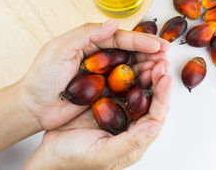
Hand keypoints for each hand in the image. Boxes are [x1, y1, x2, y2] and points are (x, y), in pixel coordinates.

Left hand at [19, 20, 169, 129]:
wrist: (33, 108)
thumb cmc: (42, 77)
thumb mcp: (59, 49)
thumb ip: (86, 34)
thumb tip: (113, 22)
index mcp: (91, 42)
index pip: (120, 39)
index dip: (140, 41)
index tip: (157, 45)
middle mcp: (101, 57)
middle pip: (131, 52)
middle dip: (150, 52)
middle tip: (166, 55)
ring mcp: (105, 75)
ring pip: (132, 68)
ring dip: (149, 66)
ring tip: (164, 67)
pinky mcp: (106, 93)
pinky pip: (126, 86)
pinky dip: (140, 84)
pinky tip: (153, 83)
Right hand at [24, 65, 172, 169]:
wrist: (49, 154)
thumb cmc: (75, 161)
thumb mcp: (104, 154)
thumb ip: (131, 141)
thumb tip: (156, 126)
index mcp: (135, 136)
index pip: (156, 114)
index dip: (163, 95)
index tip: (166, 77)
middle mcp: (130, 122)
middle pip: (150, 98)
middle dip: (157, 79)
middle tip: (161, 60)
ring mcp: (117, 110)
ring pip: (136, 88)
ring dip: (144, 72)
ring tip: (150, 57)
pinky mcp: (104, 101)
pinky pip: (118, 84)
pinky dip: (125, 72)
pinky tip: (128, 60)